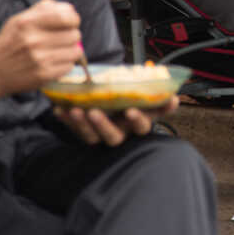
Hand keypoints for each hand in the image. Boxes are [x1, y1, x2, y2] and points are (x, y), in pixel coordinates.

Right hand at [0, 0, 82, 101]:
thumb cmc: (9, 42)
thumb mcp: (19, 20)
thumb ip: (43, 9)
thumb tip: (70, 9)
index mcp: (28, 23)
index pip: (67, 17)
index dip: (74, 19)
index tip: (71, 23)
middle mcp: (34, 40)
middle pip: (74, 34)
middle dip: (71, 35)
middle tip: (63, 39)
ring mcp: (40, 59)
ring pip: (76, 51)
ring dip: (71, 50)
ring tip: (59, 51)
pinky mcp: (44, 75)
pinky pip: (69, 66)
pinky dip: (65, 64)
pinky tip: (53, 62)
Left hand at [53, 96, 178, 145]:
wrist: (115, 98)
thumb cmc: (133, 99)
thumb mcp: (147, 99)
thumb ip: (159, 100)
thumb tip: (174, 97)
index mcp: (137, 123)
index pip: (142, 126)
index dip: (137, 119)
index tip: (131, 110)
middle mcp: (121, 132)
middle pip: (113, 137)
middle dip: (103, 125)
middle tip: (94, 111)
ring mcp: (102, 134)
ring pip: (91, 136)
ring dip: (81, 124)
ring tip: (74, 109)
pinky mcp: (86, 132)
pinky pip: (74, 129)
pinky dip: (66, 119)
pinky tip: (59, 109)